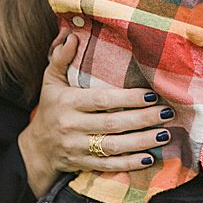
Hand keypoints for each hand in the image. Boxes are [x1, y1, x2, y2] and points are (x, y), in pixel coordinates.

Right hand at [18, 33, 175, 196]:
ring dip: (141, 142)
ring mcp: (77, 147)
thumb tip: (72, 36)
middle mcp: (72, 126)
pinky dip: (130, 164)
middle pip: (112, 123)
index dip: (128, 98)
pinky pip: (109, 166)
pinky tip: (150, 159)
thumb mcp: (50, 82)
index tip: (152, 94)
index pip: (102, 100)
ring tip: (165, 134)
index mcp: (67, 102)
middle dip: (143, 119)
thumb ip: (61, 58)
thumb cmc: (50, 109)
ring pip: (113, 147)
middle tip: (167, 112)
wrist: (36, 149)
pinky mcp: (83, 164)